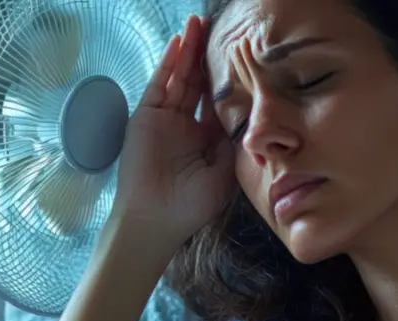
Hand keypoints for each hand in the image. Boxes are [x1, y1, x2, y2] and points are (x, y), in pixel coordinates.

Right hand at [112, 15, 234, 244]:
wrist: (157, 220)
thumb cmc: (192, 204)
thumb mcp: (225, 173)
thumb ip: (235, 143)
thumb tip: (251, 116)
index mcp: (206, 138)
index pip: (218, 100)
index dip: (228, 77)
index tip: (241, 55)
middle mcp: (186, 124)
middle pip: (198, 82)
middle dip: (206, 56)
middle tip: (217, 27)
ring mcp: (165, 119)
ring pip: (179, 77)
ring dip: (188, 51)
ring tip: (197, 23)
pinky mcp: (146, 117)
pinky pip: (159, 85)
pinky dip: (168, 65)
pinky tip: (178, 43)